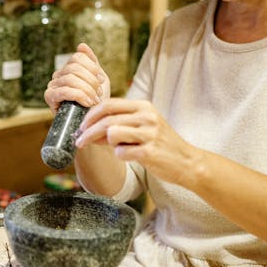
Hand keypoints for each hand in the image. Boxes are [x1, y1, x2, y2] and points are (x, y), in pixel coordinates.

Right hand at [44, 43, 110, 112]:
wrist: (92, 122)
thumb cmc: (96, 102)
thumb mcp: (99, 80)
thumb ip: (91, 62)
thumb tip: (81, 45)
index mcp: (69, 69)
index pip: (77, 57)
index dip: (92, 67)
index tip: (101, 80)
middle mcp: (58, 75)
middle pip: (74, 67)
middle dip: (91, 80)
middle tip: (99, 93)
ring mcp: (52, 85)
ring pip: (70, 78)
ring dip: (87, 90)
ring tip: (94, 100)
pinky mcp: (49, 97)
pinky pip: (64, 91)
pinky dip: (79, 96)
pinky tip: (88, 103)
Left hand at [75, 98, 198, 185]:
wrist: (186, 162)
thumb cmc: (160, 144)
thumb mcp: (143, 126)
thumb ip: (119, 124)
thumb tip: (88, 129)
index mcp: (143, 106)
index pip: (109, 104)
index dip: (90, 115)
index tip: (81, 126)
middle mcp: (146, 116)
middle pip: (106, 120)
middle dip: (88, 132)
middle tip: (79, 141)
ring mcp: (149, 134)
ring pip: (112, 134)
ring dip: (109, 144)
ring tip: (122, 149)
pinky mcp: (149, 152)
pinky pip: (121, 153)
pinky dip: (121, 156)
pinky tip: (132, 157)